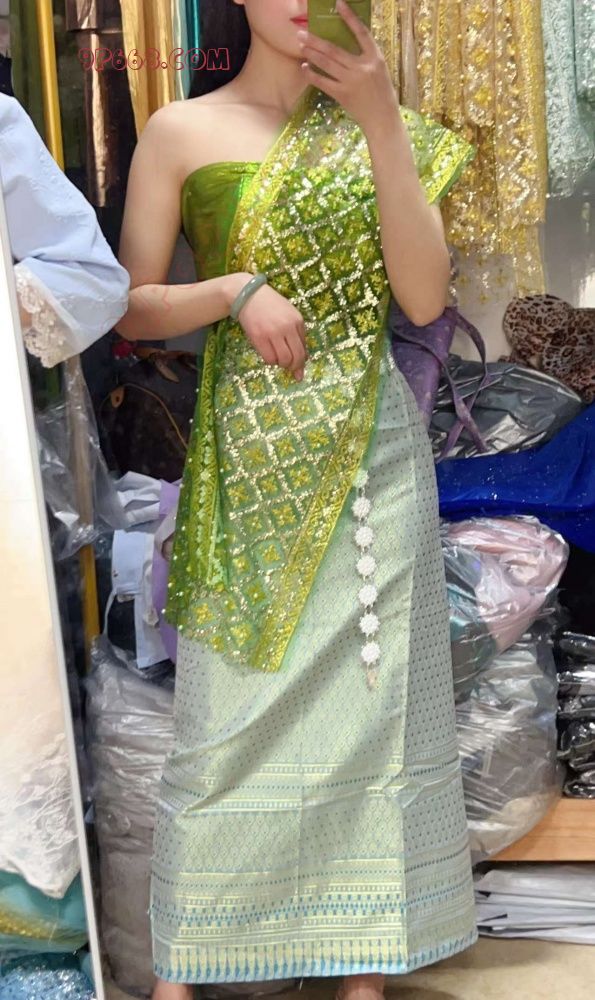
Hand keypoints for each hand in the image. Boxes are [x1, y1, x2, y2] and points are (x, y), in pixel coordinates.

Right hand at [234, 279, 307, 381]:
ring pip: (284, 360)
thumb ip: (297, 335)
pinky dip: (271, 361)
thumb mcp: (289, 315)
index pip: (304, 348)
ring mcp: (273, 332)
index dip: (302, 361)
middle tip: (289, 368)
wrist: (249, 295)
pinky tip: (269, 355)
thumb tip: (304, 360)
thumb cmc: (270, 306)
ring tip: (278, 359)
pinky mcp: (259, 337)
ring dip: (282, 364)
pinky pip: (269, 358)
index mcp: (297, 321)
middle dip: (294, 367)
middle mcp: (287, 327)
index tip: (298, 367)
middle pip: (297, 357)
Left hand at [297, 0, 398, 134]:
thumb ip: (365, 58)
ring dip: (311, 54)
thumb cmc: (381, 94)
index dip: (350, 17)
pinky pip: (323, 82)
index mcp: (375, 58)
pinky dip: (312, 75)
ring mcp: (351, 81)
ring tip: (301, 46)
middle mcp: (362, 67)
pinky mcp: (342, 95)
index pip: (361, 32)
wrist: (382, 119)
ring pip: (326, 63)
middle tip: (301, 33)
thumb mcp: (379, 71)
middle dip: (315, 40)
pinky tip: (304, 68)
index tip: (339, 4)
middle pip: (334, 49)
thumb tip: (345, 44)